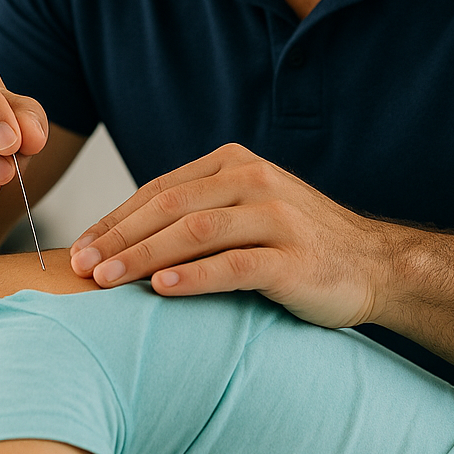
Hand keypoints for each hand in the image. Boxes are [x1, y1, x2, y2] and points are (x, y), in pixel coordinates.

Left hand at [68, 144, 392, 328]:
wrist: (375, 266)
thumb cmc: (299, 246)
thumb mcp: (247, 214)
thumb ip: (198, 215)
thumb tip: (120, 245)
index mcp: (236, 164)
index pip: (160, 189)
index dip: (114, 219)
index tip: (78, 250)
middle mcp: (255, 181)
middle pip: (170, 206)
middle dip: (118, 238)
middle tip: (79, 267)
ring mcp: (278, 217)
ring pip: (196, 231)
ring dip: (143, 255)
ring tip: (106, 280)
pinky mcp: (295, 258)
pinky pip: (235, 264)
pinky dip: (194, 276)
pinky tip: (162, 288)